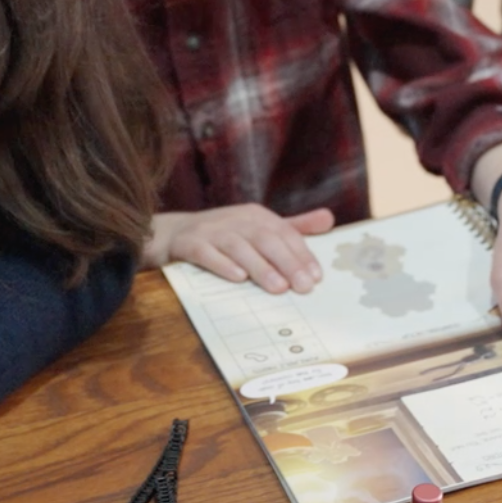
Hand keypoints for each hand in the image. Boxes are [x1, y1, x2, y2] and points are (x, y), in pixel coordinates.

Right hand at [145, 206, 333, 293]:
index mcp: (255, 215)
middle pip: (265, 238)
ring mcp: (210, 230)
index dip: (301, 253)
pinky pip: (206, 253)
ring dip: (260, 267)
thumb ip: (292, 226)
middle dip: (287, 262)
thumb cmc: (224, 235)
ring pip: (238, 247)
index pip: (283, 232)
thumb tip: (329, 219)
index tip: (315, 277)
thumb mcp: (258, 227)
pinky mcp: (188, 244)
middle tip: (303, 287)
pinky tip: (237, 278)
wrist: (172, 235)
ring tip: (277, 287)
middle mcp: (234, 220)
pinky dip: (222, 265)